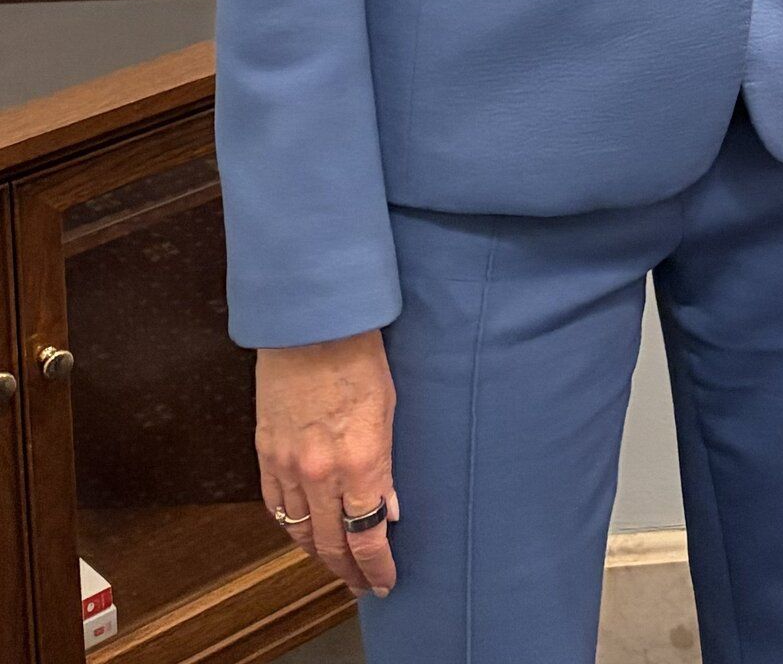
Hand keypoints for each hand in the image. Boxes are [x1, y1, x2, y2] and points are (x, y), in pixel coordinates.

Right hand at [256, 332, 399, 598]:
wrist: (311, 324)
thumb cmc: (360, 358)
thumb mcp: (389, 411)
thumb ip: (386, 467)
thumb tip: (387, 510)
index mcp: (360, 461)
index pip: (366, 535)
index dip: (377, 567)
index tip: (385, 581)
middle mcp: (321, 473)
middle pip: (331, 543)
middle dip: (348, 570)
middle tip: (362, 584)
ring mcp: (288, 465)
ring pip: (299, 531)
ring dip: (318, 554)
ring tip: (335, 565)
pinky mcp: (266, 453)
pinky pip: (275, 505)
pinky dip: (289, 525)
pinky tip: (302, 532)